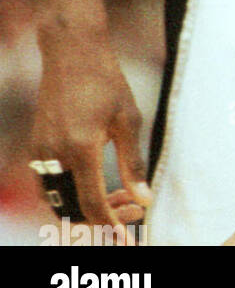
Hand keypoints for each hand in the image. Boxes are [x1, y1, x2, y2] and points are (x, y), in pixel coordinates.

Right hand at [32, 14, 152, 229]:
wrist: (72, 51)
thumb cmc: (106, 80)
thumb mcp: (129, 118)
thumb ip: (133, 162)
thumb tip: (144, 199)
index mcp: (81, 148)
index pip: (92, 203)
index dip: (110, 224)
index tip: (127, 236)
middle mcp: (55, 153)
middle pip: (70, 208)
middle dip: (101, 219)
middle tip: (132, 212)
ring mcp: (41, 150)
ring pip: (56, 199)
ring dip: (83, 207)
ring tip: (118, 199)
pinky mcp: (36, 144)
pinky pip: (46, 183)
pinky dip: (67, 194)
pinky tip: (94, 185)